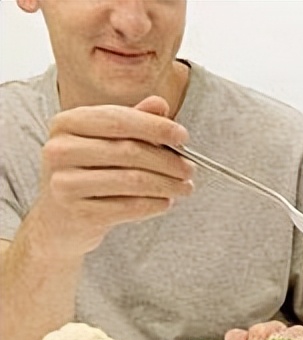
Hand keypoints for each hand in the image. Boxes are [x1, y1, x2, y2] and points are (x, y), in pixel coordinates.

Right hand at [31, 96, 193, 256]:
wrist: (61, 220)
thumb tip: (161, 104)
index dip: (156, 127)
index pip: (119, 119)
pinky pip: (130, 207)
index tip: (183, 136)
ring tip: (185, 187)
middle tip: (190, 169)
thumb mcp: (106, 141)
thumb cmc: (88, 173)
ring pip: (133, 180)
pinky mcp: (78, 213)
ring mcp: (64, 183)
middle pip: (129, 151)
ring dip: (168, 184)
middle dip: (168, 161)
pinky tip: (166, 202)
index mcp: (66, 123)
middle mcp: (59, 150)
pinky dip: (155, 204)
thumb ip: (133, 121)